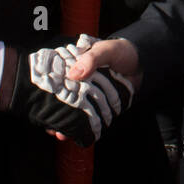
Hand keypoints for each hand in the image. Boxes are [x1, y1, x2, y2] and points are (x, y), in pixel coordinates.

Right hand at [6, 34, 128, 145]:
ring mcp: (87, 95)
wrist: (143, 64)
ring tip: (59, 133)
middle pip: (60, 98)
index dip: (47, 91)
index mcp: (76, 64)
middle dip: (53, 112)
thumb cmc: (122, 53)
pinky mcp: (97, 105)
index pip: (55, 78)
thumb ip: (93, 58)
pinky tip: (74, 134)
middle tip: (49, 124)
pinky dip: (80, 127)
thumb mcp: (108, 49)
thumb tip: (74, 73)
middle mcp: (78, 80)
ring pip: (71, 111)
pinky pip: (85, 118)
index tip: (40, 101)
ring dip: (64, 123)